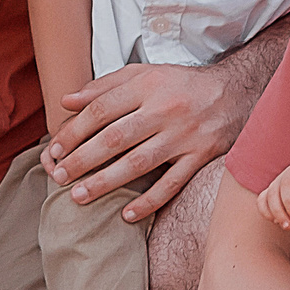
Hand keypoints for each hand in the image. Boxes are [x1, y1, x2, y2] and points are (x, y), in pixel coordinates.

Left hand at [45, 62, 238, 222]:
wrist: (236, 91)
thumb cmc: (181, 84)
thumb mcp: (144, 74)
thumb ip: (104, 86)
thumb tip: (66, 101)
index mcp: (147, 86)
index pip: (101, 109)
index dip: (73, 132)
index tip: (53, 150)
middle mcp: (164, 109)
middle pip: (115, 138)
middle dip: (82, 160)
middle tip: (59, 176)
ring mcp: (184, 135)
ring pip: (139, 163)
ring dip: (106, 182)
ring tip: (79, 196)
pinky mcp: (201, 156)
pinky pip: (173, 183)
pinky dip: (149, 201)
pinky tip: (127, 215)